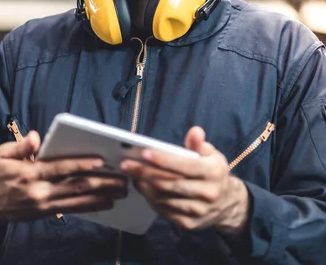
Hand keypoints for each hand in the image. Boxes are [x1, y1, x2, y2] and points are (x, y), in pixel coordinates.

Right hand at [0, 131, 128, 229]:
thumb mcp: (2, 155)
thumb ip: (21, 146)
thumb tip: (36, 136)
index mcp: (29, 174)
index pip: (60, 168)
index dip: (81, 164)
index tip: (101, 161)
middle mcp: (39, 192)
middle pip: (75, 187)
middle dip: (101, 183)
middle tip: (123, 179)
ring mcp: (43, 205)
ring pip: (78, 201)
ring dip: (102, 196)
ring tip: (121, 192)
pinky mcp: (45, 213)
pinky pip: (72, 210)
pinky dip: (90, 207)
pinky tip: (105, 203)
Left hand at [121, 127, 249, 234]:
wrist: (228, 204)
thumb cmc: (214, 173)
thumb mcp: (212, 155)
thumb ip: (199, 144)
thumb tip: (195, 131)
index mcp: (213, 173)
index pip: (184, 166)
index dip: (163, 160)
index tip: (144, 153)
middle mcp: (207, 193)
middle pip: (169, 183)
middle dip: (145, 173)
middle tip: (126, 164)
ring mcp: (198, 210)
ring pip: (164, 198)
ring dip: (144, 186)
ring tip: (131, 175)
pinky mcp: (189, 223)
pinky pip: (164, 211)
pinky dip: (150, 199)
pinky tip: (142, 188)